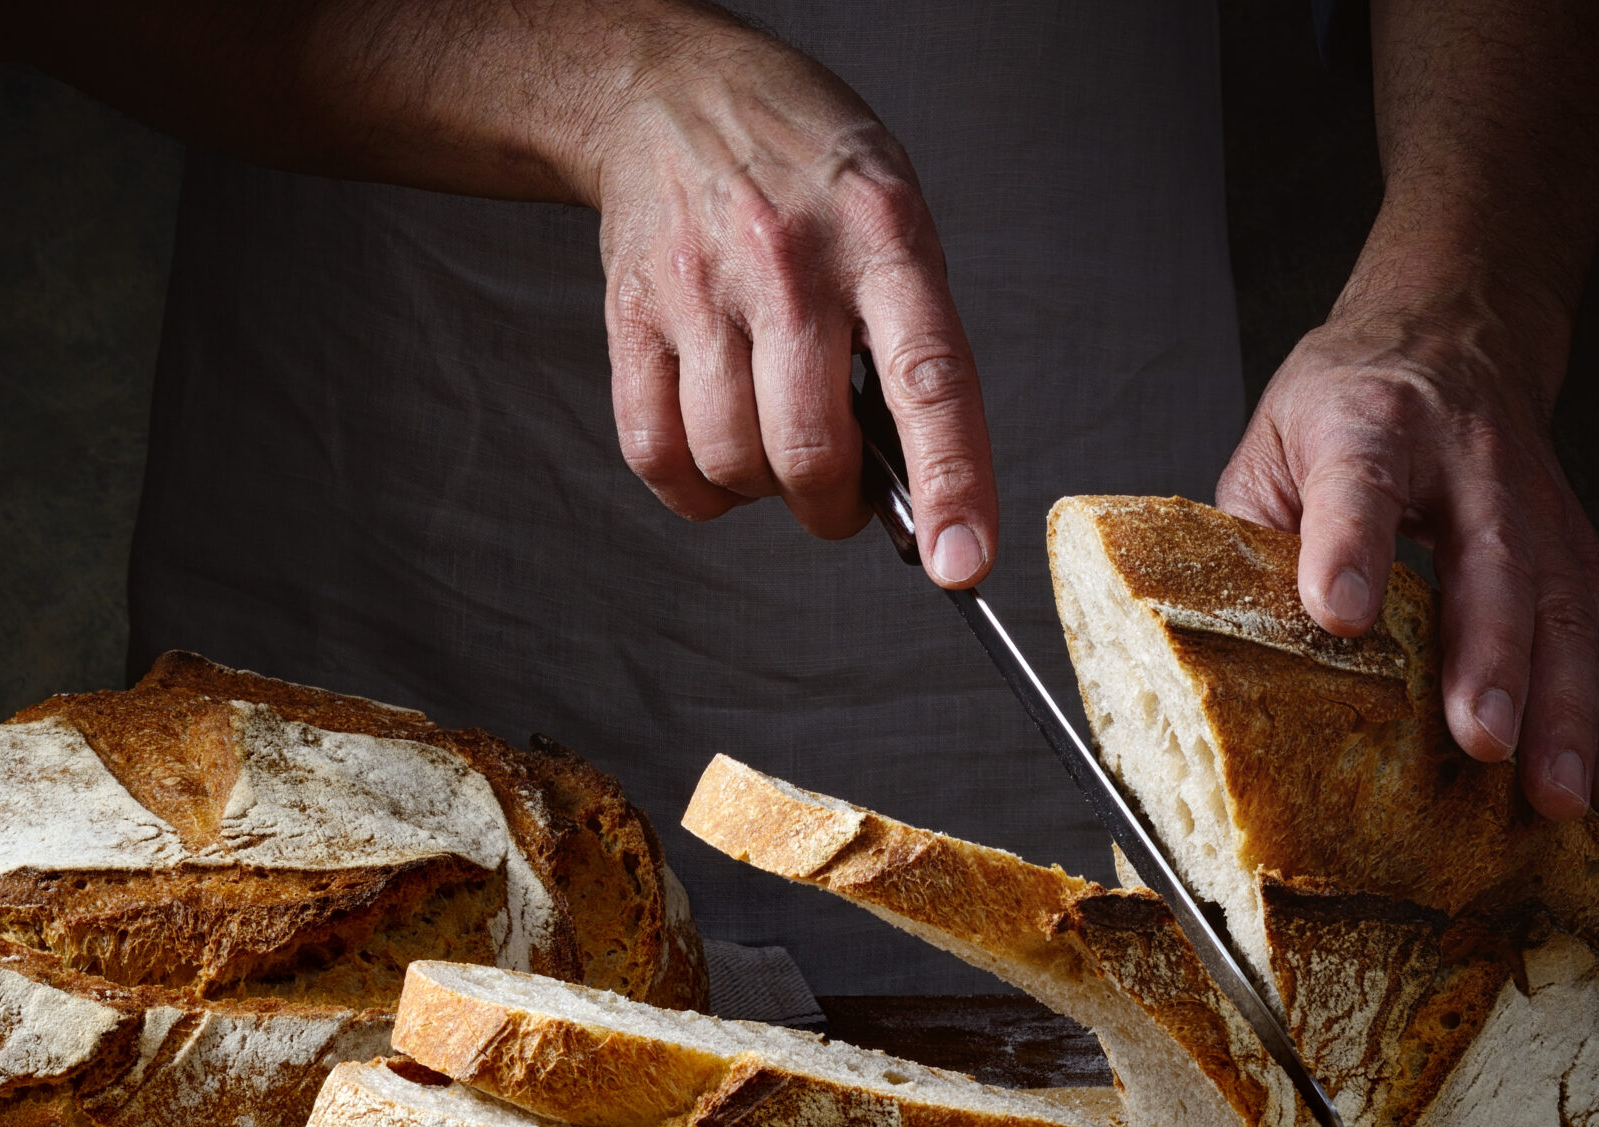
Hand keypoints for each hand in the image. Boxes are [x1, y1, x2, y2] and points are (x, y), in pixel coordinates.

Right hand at [585, 31, 995, 585]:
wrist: (674, 91)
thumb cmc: (804, 171)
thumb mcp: (892, 218)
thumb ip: (909, 338)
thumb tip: (913, 484)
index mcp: (882, 237)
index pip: (929, 381)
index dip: (952, 483)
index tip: (965, 564)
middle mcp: (789, 263)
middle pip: (808, 450)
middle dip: (833, 509)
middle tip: (842, 501)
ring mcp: (702, 289)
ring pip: (731, 461)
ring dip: (760, 491)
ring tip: (773, 450)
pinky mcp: (632, 314)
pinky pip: (655, 451)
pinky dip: (692, 488)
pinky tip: (715, 458)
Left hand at [1217, 304, 1598, 833]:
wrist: (1450, 333)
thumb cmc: (1346, 403)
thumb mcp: (1274, 445)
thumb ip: (1253, 539)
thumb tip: (1222, 653)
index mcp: (1369, 429)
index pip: (1360, 486)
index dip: (1350, 547)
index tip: (1338, 612)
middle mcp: (1471, 467)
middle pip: (1493, 563)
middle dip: (1494, 659)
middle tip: (1485, 742)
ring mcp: (1539, 511)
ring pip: (1566, 614)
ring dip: (1570, 712)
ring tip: (1561, 797)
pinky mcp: (1579, 556)